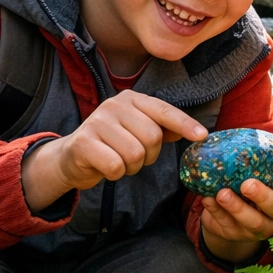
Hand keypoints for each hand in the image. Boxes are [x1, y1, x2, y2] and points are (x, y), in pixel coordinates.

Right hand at [21, 89, 205, 211]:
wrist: (70, 157)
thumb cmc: (111, 144)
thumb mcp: (137, 131)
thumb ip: (162, 129)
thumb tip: (196, 132)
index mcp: (131, 99)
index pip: (164, 110)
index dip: (184, 124)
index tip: (202, 136)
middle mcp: (114, 105)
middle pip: (152, 137)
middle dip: (149, 156)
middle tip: (134, 157)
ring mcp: (97, 121)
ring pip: (135, 154)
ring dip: (131, 167)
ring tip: (119, 161)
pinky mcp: (83, 142)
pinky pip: (116, 166)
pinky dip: (115, 174)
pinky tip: (105, 167)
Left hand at [201, 161, 272, 264]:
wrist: (229, 217)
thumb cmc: (247, 183)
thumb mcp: (255, 172)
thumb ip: (255, 159)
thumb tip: (236, 135)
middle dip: (262, 196)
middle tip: (247, 184)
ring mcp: (259, 227)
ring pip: (253, 222)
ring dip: (236, 207)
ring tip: (221, 193)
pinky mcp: (237, 235)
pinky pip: (228, 225)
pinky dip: (216, 212)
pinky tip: (207, 199)